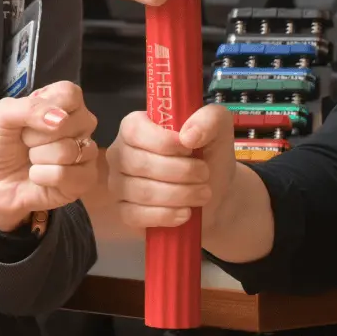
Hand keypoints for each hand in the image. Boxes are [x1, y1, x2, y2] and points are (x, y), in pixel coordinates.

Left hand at [0, 82, 98, 231]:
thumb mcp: (1, 117)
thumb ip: (28, 108)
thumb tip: (60, 119)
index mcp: (62, 102)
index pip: (69, 93)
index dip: (46, 108)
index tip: (28, 120)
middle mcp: (79, 124)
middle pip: (71, 122)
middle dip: (37, 136)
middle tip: (27, 142)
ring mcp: (86, 151)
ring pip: (68, 150)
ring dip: (38, 158)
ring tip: (32, 160)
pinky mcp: (85, 179)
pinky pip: (66, 175)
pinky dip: (42, 176)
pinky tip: (38, 177)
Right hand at [106, 105, 236, 232]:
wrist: (216, 192)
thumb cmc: (209, 155)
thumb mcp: (219, 127)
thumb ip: (209, 119)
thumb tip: (188, 136)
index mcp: (134, 126)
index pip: (135, 130)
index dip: (164, 142)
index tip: (190, 149)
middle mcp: (120, 153)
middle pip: (140, 163)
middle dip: (180, 171)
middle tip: (204, 175)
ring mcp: (118, 184)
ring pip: (142, 192)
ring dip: (180, 194)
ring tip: (203, 193)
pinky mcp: (123, 212)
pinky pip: (136, 216)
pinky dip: (166, 216)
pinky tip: (185, 213)